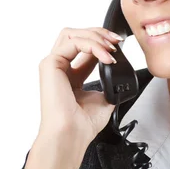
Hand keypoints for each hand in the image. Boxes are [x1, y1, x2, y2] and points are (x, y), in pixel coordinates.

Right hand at [37, 27, 123, 141]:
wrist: (72, 135)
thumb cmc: (83, 124)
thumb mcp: (104, 96)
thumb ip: (108, 80)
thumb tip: (119, 71)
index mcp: (70, 75)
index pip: (85, 47)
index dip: (102, 42)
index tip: (118, 45)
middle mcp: (60, 67)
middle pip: (76, 34)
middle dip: (98, 33)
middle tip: (116, 41)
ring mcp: (53, 65)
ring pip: (72, 34)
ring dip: (95, 37)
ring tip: (111, 48)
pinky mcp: (50, 64)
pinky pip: (72, 42)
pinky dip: (92, 45)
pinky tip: (105, 56)